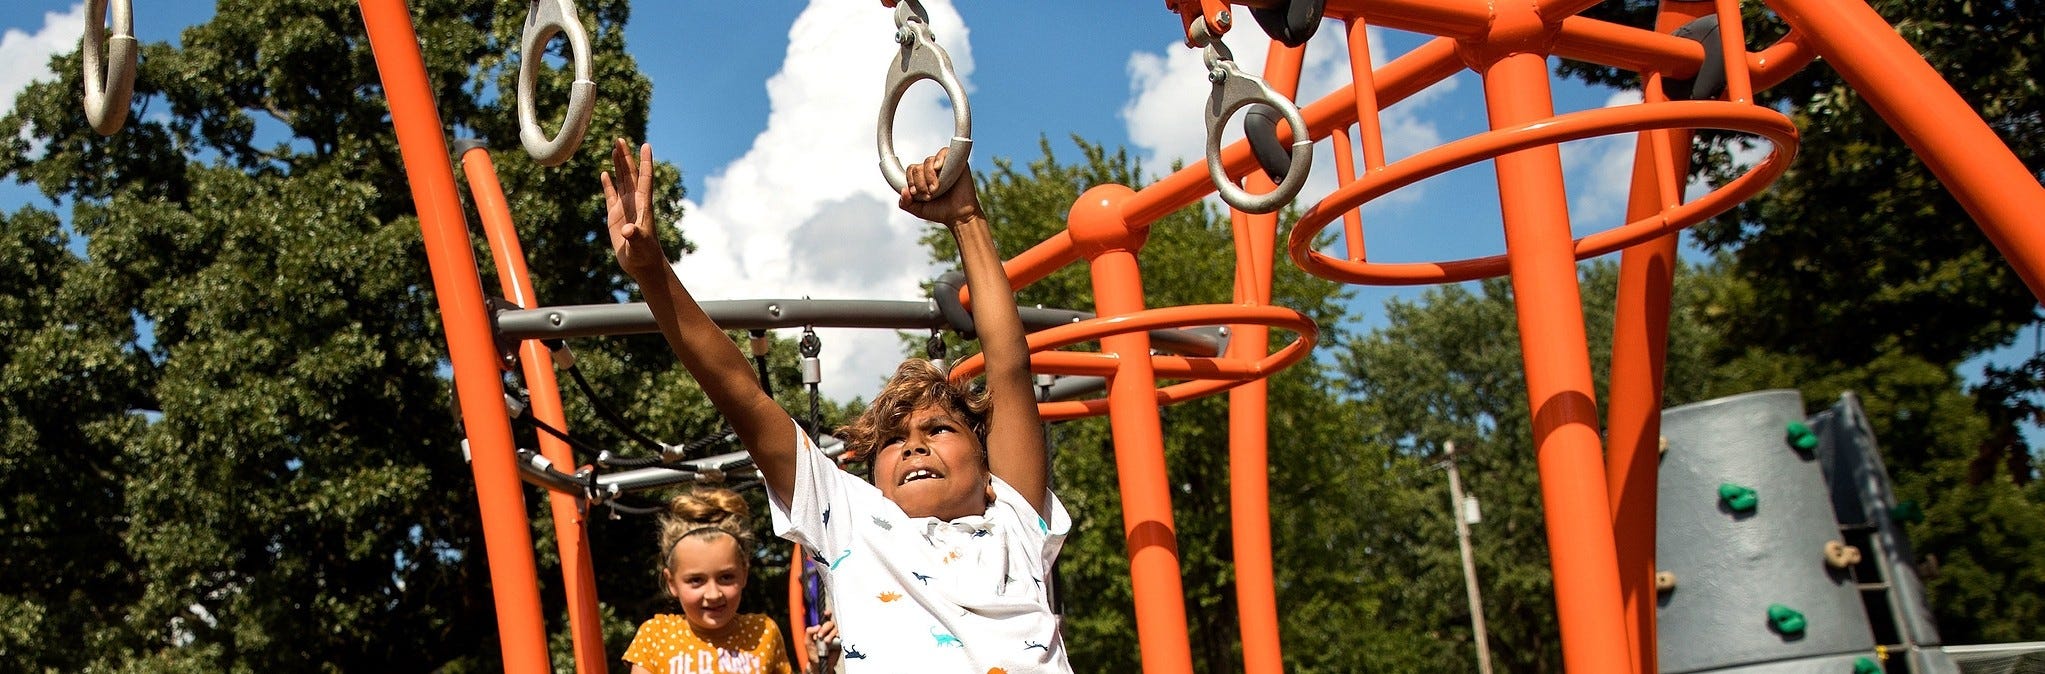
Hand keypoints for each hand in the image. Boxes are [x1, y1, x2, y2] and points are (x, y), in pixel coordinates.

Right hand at [603, 138, 666, 279]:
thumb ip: (635, 236)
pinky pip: (611, 195)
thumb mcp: (640, 245)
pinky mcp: (616, 216)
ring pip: (621, 180)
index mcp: (643, 205)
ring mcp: (625, 207)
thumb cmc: (645, 255)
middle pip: (630, 174)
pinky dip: (608, 184)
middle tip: (620, 139)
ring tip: (615, 148)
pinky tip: (605, 173)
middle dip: (626, 156)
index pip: (645, 179)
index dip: (645, 162)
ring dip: (618, 164)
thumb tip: (627, 230)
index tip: (646, 145)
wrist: (642, 264)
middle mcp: (635, 202)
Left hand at [805, 613, 840, 668]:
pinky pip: (840, 637)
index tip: (826, 613)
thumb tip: (817, 626)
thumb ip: (809, 632)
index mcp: (820, 629)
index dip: (827, 614)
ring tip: (825, 641)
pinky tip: (832, 642)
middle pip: (830, 623)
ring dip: (830, 634)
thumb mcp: (807, 641)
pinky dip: (836, 638)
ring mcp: (834, 637)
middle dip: (825, 628)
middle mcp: (828, 632)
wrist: (819, 664)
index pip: (825, 619)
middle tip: (820, 635)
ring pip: (836, 629)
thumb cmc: (813, 653)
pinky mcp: (839, 642)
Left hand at [896, 147, 979, 227]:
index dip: (910, 181)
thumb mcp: (918, 210)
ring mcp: (943, 165)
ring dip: (929, 177)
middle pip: (917, 167)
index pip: (911, 170)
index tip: (915, 193)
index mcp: (922, 178)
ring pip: (928, 161)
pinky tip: (938, 167)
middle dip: (920, 183)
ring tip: (936, 189)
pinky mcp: (956, 162)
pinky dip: (939, 158)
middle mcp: (931, 170)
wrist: (959, 215)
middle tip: (929, 195)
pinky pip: (944, 152)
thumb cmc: (940, 211)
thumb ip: (906, 203)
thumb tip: (903, 190)